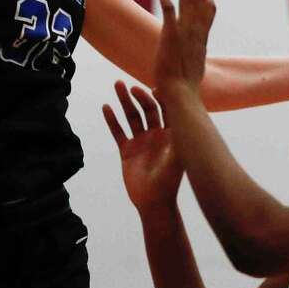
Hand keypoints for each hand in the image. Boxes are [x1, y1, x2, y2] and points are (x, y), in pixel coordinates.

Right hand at [104, 82, 183, 214]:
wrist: (154, 203)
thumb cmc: (169, 181)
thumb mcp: (177, 156)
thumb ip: (178, 137)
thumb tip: (182, 113)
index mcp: (170, 134)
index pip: (166, 109)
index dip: (160, 96)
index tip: (152, 88)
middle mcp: (155, 135)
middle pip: (146, 109)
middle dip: (139, 96)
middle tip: (130, 87)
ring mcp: (141, 141)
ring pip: (131, 116)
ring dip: (124, 101)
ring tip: (117, 85)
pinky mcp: (127, 150)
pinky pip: (118, 131)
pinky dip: (112, 120)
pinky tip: (106, 107)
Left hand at [153, 0, 215, 94]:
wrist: (180, 93)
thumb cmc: (185, 84)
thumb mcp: (196, 64)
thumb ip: (196, 54)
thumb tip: (196, 54)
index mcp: (203, 36)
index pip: (209, 7)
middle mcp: (197, 31)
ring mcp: (185, 32)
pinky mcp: (171, 35)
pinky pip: (169, 9)